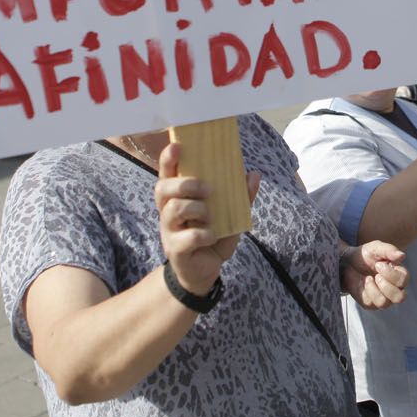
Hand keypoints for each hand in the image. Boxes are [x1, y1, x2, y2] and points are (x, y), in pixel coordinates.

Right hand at [154, 141, 259, 296]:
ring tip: (210, 215)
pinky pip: (186, 237)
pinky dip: (203, 234)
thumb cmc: (213, 235)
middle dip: (185, 184)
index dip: (168, 159)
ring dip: (196, 209)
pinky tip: (212, 236)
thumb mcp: (231, 215)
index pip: (167, 173)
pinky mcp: (175, 249)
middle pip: (163, 188)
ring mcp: (169, 230)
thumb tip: (254, 174)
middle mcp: (168, 211)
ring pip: (173, 210)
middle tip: (208, 189)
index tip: (177, 146)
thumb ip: (241, 196)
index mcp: (178, 197)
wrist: (205, 270)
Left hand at [341, 241, 408, 309]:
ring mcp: (383, 298)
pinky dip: (367, 291)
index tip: (378, 264)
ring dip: (375, 289)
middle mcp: (394, 288)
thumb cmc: (366, 255)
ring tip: (368, 278)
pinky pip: (371, 304)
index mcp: (399, 275)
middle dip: (386, 286)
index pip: (404, 280)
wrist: (347, 262)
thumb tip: (402, 256)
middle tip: (376, 275)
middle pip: (400, 297)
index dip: (392, 274)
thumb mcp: (376, 248)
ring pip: (385, 303)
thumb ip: (390, 250)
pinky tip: (364, 283)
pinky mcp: (370, 304)